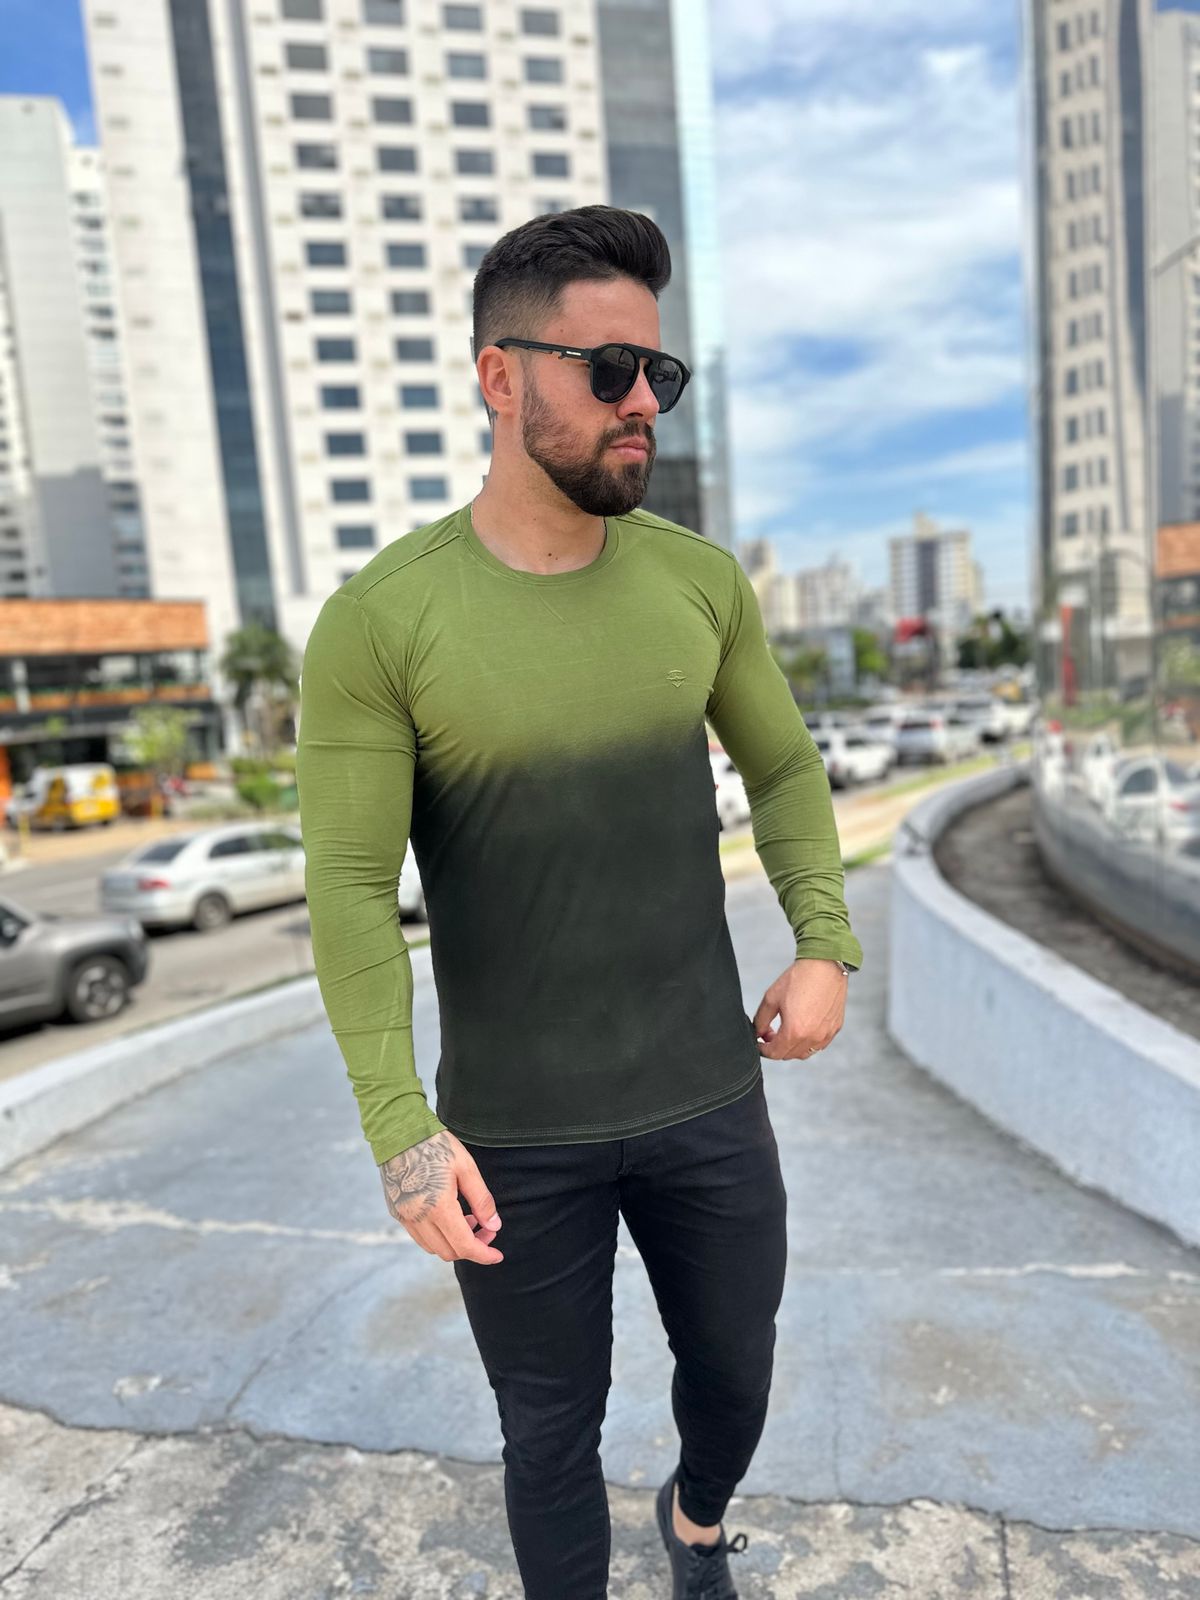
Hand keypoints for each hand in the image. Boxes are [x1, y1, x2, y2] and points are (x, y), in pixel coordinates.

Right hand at [379, 1129, 503, 1265]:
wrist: (398, 1132)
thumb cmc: (435, 1145)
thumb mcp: (466, 1167)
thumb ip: (482, 1200)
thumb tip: (494, 1226)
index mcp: (438, 1208)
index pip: (464, 1246)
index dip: (484, 1254)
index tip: (498, 1255)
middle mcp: (418, 1218)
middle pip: (449, 1252)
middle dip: (472, 1247)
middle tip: (486, 1227)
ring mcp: (404, 1217)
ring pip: (433, 1247)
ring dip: (454, 1242)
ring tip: (468, 1219)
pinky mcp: (396, 1212)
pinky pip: (420, 1236)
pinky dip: (438, 1235)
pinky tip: (449, 1216)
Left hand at [753, 958, 846, 1061]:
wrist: (824, 965)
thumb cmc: (799, 978)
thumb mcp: (771, 998)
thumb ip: (761, 1020)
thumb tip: (758, 1033)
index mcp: (794, 1031)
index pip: (775, 1053)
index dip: (763, 1049)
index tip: (759, 1042)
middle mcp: (812, 1037)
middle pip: (788, 1055)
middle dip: (776, 1047)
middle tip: (770, 1032)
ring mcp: (826, 1034)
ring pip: (804, 1053)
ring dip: (792, 1047)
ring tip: (786, 1030)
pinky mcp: (835, 1028)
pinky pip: (818, 1045)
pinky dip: (807, 1042)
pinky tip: (802, 1027)